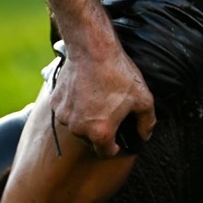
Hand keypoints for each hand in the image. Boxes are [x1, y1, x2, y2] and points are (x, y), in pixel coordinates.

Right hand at [45, 42, 155, 157]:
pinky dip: (75, 106)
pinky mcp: (55, 102)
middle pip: (91, 140)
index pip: (106, 153)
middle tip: (111, 112)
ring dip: (86, 119)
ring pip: (77, 125)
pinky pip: (67, 111)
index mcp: (100, 132)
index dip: (115, 147)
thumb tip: (145, 136)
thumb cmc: (118, 74)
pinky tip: (85, 92)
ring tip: (98, 99)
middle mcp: (78, 129)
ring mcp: (64, 116)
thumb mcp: (143, 99)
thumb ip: (147, 122)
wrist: (92, 49)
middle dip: (101, 131)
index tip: (118, 139)